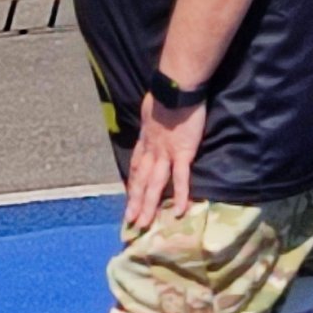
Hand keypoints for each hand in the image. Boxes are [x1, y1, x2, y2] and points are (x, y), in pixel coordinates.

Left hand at [121, 95, 205, 231]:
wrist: (176, 89)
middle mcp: (152, 151)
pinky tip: (178, 211)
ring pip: (155, 185)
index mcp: (145, 140)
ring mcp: (166, 154)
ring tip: (144, 223)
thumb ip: (152, 120)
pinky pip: (180, 178)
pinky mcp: (183, 154)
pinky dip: (179, 196)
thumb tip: (154, 120)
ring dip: (148, 205)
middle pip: (141, 180)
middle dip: (135, 202)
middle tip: (130, 221)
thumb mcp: (151, 109)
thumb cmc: (165, 95)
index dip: (132, 184)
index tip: (129, 198)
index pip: (136, 167)